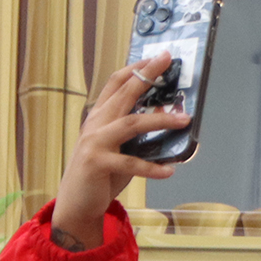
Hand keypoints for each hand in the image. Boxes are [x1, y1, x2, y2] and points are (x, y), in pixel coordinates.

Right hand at [52, 57, 183, 249]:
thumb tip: (170, 118)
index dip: (137, 68)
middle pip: (124, 93)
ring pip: (132, 123)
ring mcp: (94, 142)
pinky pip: (131, 163)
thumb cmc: (101, 174)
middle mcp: (95, 124)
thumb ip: (136, 133)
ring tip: (184, 120)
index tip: (157, 57)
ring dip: (161, 120)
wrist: (76, 203)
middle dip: (148, 75)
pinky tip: (169, 171)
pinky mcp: (97, 163)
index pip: (117, 83)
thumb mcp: (119, 147)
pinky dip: (152, 167)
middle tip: (167, 61)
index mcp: (100, 116)